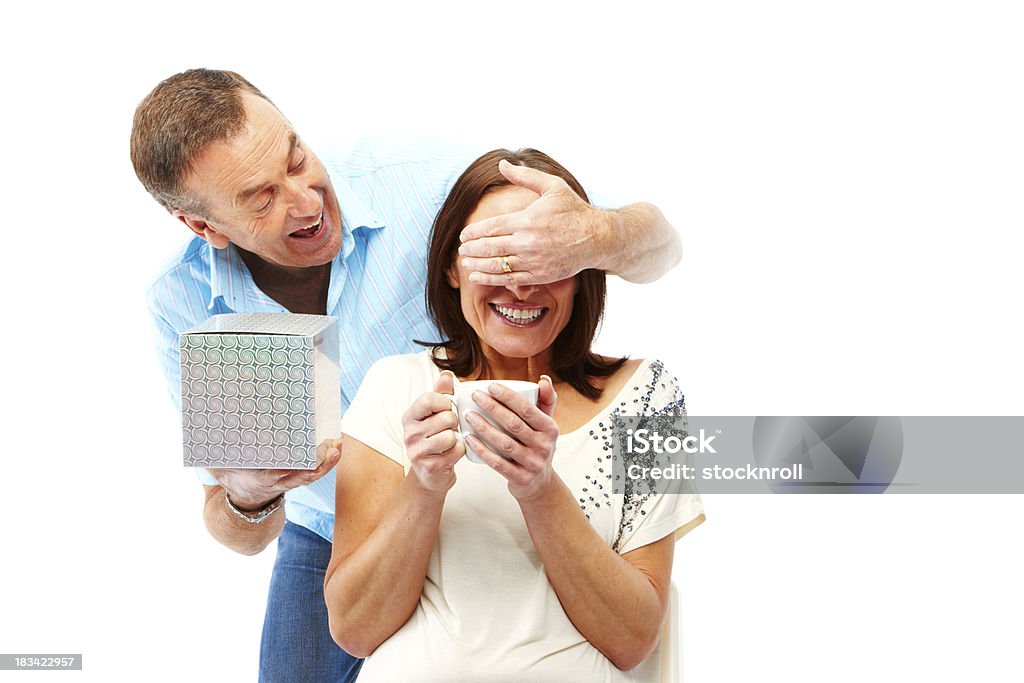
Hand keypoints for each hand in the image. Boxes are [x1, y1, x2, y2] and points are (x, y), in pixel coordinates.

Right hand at [207, 438, 341, 509]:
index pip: (274, 475)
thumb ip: (212, 457)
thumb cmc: (231, 476)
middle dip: (317, 465)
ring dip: (327, 462)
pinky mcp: (298, 477)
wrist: (245, 500)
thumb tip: (199, 434)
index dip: (285, 470)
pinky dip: (327, 461)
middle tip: (328, 449)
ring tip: (338, 445)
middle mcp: (279, 482)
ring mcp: (291, 481)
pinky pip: (315, 471)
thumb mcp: (219, 468)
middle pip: (302, 476)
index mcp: (260, 480)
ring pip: (312, 475)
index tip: (295, 461)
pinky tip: (336, 447)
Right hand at [403, 371, 465, 493]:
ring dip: (456, 438)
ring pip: (451, 435)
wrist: (430, 474)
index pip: (429, 399)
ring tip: (449, 441)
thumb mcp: (434, 414)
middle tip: (449, 429)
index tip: (447, 409)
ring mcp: (417, 451)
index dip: (445, 402)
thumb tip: (447, 374)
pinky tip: (452, 453)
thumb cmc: (434, 438)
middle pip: (446, 417)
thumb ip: (441, 393)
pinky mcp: (430, 466)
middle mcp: (409, 433)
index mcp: (409, 416)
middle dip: (454, 422)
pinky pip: (457, 450)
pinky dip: (460, 450)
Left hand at [457, 160, 611, 284]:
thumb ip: (525, 176)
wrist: (597, 237)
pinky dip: (491, 279)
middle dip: (472, 249)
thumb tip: (503, 163)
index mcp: (528, 219)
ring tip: (465, 263)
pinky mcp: (540, 275)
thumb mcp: (552, 186)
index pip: (492, 227)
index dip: (474, 232)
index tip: (464, 235)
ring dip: (477, 265)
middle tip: (461, 250)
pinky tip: (478, 276)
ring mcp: (534, 260)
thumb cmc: (574, 210)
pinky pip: (510, 279)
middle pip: (490, 247)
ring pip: (497, 265)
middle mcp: (528, 242)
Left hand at [463, 376, 558, 500]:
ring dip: (484, 427)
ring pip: (504, 443)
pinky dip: (482, 450)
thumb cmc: (537, 446)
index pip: (527, 409)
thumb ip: (546, 401)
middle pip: (514, 424)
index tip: (490, 386)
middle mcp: (544, 446)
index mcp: (550, 429)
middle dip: (492, 407)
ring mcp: (533, 463)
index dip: (508, 397)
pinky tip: (469, 439)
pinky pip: (498, 463)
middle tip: (475, 396)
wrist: (540, 484)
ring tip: (468, 415)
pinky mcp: (521, 478)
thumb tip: (543, 379)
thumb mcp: (546, 425)